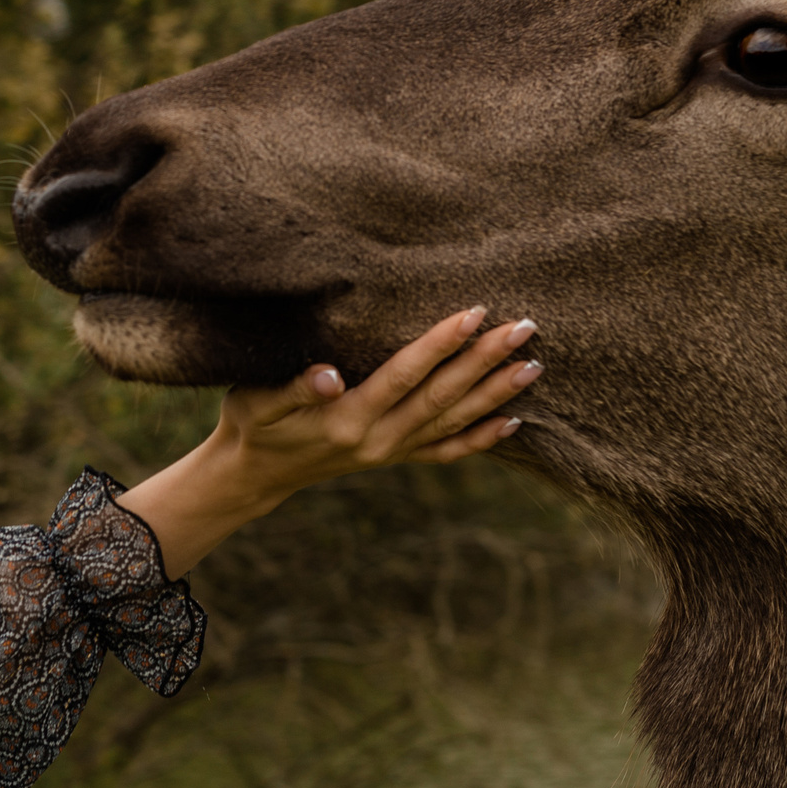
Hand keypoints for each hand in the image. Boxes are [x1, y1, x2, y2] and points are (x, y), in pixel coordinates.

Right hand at [116, 308, 538, 578]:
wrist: (253, 474)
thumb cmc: (252, 425)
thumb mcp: (258, 401)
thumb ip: (294, 388)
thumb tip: (330, 376)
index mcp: (348, 419)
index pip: (405, 375)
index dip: (440, 343)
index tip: (474, 313)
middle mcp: (377, 440)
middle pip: (442, 396)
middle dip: (484, 361)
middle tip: (524, 328)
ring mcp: (390, 453)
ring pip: (452, 422)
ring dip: (495, 394)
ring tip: (533, 366)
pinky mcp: (393, 458)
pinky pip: (445, 452)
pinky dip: (480, 438)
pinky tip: (512, 421)